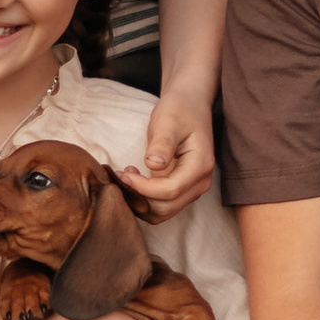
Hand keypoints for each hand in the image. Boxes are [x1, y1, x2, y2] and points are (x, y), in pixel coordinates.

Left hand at [126, 84, 215, 215]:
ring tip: (125, 176)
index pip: (169, 191)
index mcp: (200, 166)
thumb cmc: (178, 111)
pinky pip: (161, 206)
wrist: (189, 107)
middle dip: (139, 196)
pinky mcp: (182, 191)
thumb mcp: (168, 122)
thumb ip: (162, 144)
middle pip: (166, 207)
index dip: (142, 187)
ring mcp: (192, 189)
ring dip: (140, 201)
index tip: (123, 172)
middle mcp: (200, 183)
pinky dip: (143, 200)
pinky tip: (132, 180)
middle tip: (119, 175)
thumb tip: (153, 164)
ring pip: (162, 212)